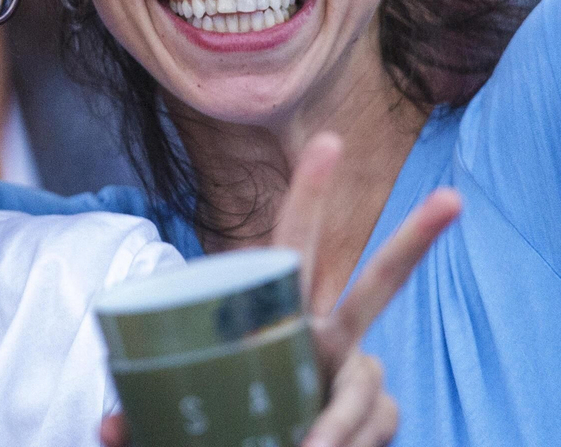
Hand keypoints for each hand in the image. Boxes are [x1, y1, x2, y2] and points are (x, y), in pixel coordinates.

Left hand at [99, 134, 457, 446]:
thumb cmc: (216, 428)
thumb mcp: (170, 422)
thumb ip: (140, 419)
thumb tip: (106, 424)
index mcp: (277, 316)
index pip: (292, 247)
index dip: (310, 196)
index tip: (328, 142)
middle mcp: (327, 338)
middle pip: (378, 287)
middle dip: (414, 241)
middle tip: (453, 198)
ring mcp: (356, 378)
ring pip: (372, 383)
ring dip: (341, 420)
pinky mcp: (377, 417)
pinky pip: (377, 423)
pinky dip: (351, 441)